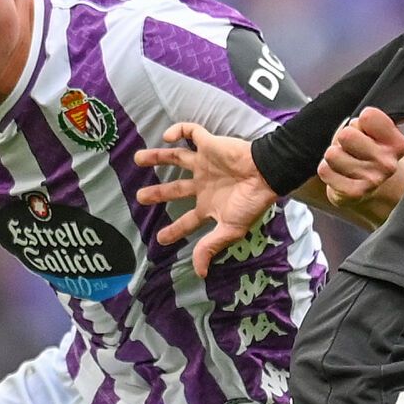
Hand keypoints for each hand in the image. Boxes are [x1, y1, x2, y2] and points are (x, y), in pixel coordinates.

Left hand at [135, 122, 279, 276]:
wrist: (266, 173)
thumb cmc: (250, 202)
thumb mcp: (231, 229)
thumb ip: (210, 247)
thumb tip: (200, 273)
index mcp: (209, 206)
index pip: (188, 221)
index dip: (174, 231)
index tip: (160, 239)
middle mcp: (204, 184)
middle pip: (175, 189)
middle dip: (157, 194)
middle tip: (140, 198)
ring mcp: (205, 164)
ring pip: (176, 158)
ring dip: (157, 157)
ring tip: (137, 159)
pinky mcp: (209, 145)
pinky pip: (192, 132)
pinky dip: (179, 131)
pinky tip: (167, 136)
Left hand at [318, 106, 403, 213]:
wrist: (371, 190)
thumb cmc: (369, 154)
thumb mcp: (376, 133)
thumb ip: (371, 121)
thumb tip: (358, 124)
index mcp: (397, 144)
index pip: (367, 116)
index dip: (360, 122)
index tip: (366, 133)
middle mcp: (388, 164)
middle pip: (346, 134)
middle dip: (344, 138)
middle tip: (353, 149)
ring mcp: (372, 181)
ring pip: (332, 154)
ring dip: (334, 156)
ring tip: (346, 162)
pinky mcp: (353, 194)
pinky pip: (324, 171)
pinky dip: (327, 171)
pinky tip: (340, 175)